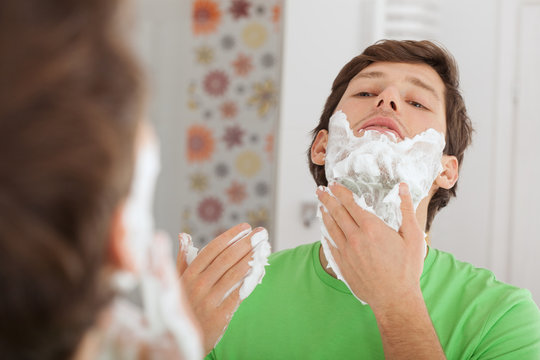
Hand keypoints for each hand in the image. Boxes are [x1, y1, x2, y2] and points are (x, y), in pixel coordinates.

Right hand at [176, 223, 261, 353]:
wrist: (182, 341)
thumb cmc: (182, 307)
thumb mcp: (175, 282)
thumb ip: (182, 258)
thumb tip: (183, 236)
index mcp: (188, 274)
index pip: (212, 249)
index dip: (230, 236)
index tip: (245, 227)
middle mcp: (198, 285)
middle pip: (226, 259)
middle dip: (246, 243)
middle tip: (261, 233)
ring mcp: (209, 300)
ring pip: (234, 274)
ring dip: (251, 258)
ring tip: (264, 247)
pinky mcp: (219, 315)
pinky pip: (239, 293)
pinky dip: (250, 280)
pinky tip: (260, 270)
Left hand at [316, 182, 425, 310]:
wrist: (395, 299)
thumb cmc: (407, 269)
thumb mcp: (413, 236)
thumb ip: (407, 209)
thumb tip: (403, 188)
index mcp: (372, 228)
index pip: (351, 204)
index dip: (341, 192)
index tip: (333, 184)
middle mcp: (355, 237)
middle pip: (337, 213)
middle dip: (327, 199)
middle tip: (320, 190)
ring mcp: (347, 252)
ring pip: (331, 228)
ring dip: (325, 215)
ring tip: (321, 205)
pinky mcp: (343, 264)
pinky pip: (330, 245)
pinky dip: (326, 234)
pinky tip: (324, 230)